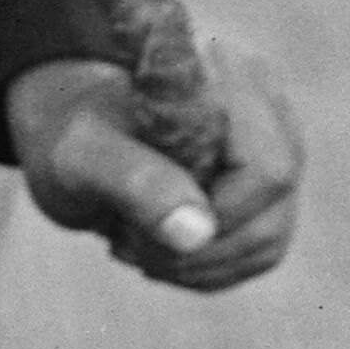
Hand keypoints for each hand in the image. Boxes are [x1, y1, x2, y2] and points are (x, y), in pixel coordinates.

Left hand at [2, 26, 303, 295]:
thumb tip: (197, 234)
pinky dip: (204, 270)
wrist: (75, 131)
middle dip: (197, 250)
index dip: (216, 220)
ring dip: (196, 265)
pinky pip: (258, 253)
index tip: (142, 230)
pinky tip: (159, 249)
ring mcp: (277, 152)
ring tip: (137, 243)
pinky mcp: (268, 191)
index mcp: (231, 79)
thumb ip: (136, 182)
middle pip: (273, 211)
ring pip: (268, 241)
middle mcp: (269, 109)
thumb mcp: (82, 154)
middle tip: (128, 243)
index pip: (267, 171)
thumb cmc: (72, 132)